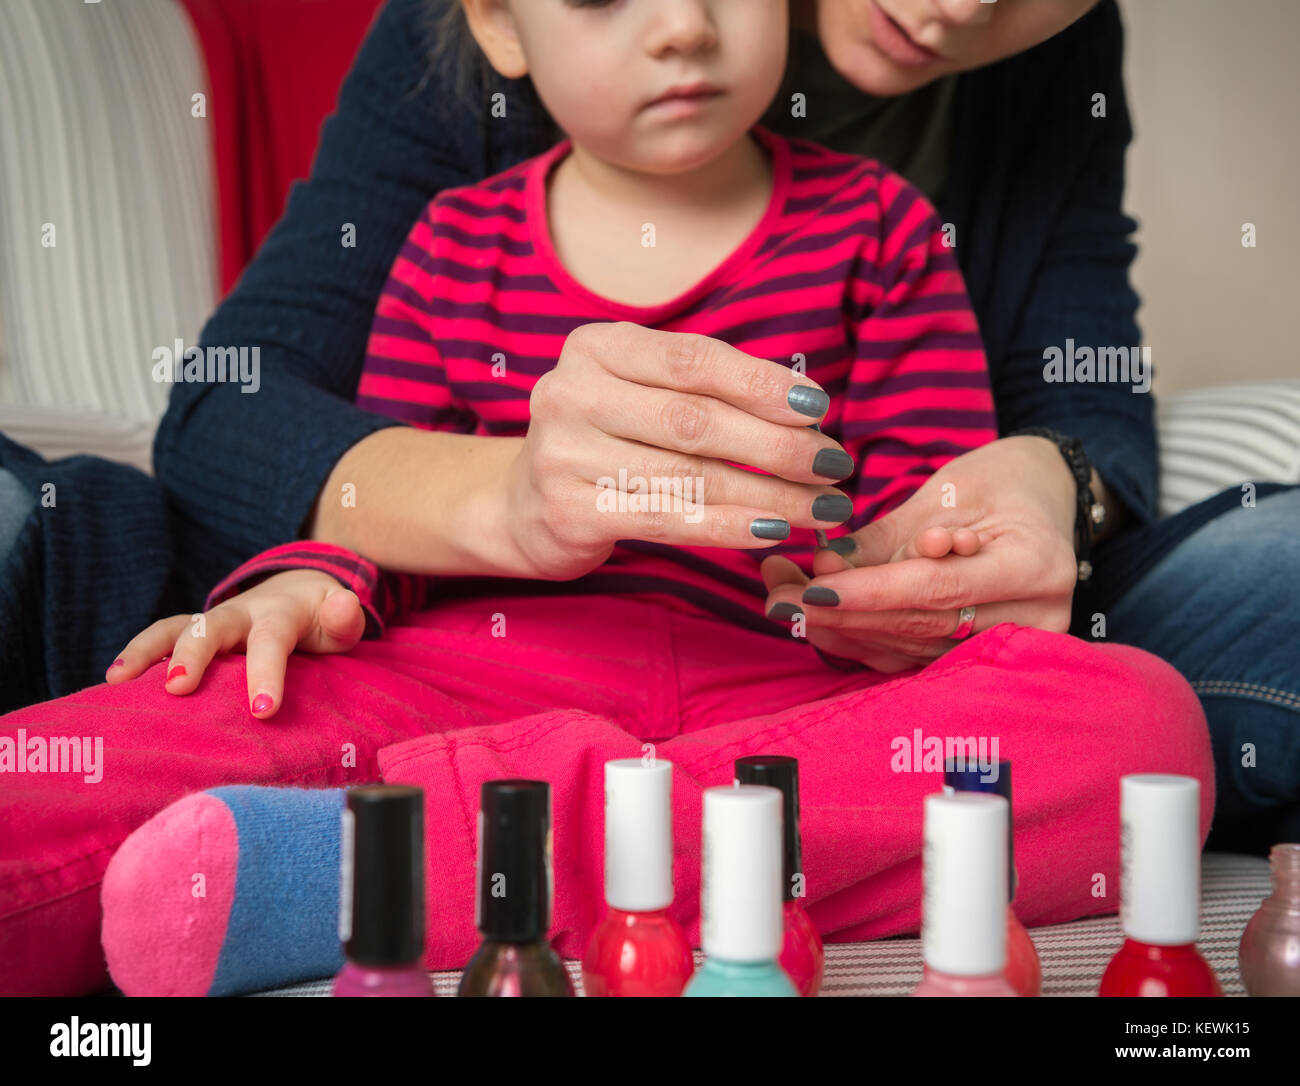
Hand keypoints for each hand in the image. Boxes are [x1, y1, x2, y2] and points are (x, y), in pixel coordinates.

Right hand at [105, 569, 365, 717]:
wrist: (299, 589)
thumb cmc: (320, 618)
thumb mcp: (339, 618)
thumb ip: (344, 619)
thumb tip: (347, 605)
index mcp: (278, 615)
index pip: (270, 643)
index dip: (265, 675)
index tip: (263, 711)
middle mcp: (239, 614)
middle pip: (211, 628)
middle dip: (193, 654)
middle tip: (178, 688)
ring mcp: (211, 622)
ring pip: (174, 628)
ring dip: (146, 651)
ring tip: (118, 680)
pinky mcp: (193, 633)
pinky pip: (160, 638)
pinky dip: (136, 655)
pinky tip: (113, 683)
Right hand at [498, 322, 859, 579]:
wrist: (522, 503)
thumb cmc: (606, 440)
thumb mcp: (640, 395)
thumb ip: (703, 390)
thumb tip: (806, 410)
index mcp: (597, 347)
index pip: (695, 360)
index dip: (763, 384)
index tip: (819, 408)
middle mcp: (572, 392)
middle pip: (697, 419)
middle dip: (778, 445)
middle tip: (833, 466)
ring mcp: (564, 453)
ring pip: (690, 475)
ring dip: (769, 495)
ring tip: (821, 508)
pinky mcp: (569, 510)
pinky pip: (670, 519)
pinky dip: (731, 527)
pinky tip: (774, 531)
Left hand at [760, 436, 1079, 671]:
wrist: (1048, 497)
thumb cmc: (1001, 482)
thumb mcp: (947, 492)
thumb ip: (887, 539)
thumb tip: (822, 568)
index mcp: (1035, 566)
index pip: (937, 588)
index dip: (869, 591)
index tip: (812, 586)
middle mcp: (1036, 617)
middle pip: (920, 625)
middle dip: (841, 613)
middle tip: (778, 595)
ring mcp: (1016, 643)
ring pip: (911, 648)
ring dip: (841, 629)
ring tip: (785, 600)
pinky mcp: (988, 654)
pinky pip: (916, 656)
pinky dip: (864, 639)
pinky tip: (819, 620)